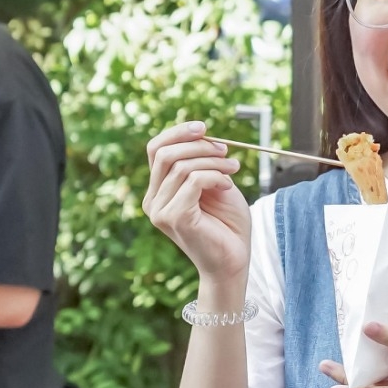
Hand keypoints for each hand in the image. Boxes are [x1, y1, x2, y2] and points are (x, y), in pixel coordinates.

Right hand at [143, 120, 250, 290]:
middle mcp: (153, 201)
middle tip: (227, 151)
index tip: (203, 127)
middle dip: (199, 145)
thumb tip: (200, 134)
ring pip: (182, 166)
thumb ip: (201, 162)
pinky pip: (194, 181)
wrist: (235, 260)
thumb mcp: (215, 183)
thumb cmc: (227, 224)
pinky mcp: (174, 218)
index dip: (177, 132)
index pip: (155, 149)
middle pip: (164, 153)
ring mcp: (160, 211)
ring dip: (214, 162)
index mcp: (158, 191)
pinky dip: (216, 176)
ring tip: (234, 169)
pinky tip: (229, 187)